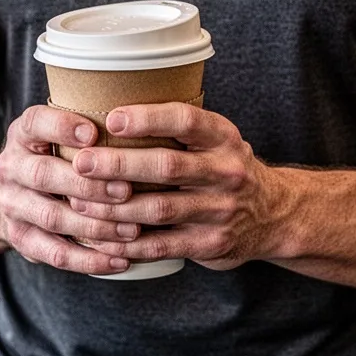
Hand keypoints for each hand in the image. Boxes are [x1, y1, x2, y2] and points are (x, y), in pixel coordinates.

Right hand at [0, 105, 140, 274]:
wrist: (16, 193)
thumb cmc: (56, 156)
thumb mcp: (62, 133)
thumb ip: (92, 128)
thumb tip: (150, 120)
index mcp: (23, 134)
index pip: (36, 123)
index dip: (62, 127)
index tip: (94, 133)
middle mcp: (11, 167)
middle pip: (44, 175)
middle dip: (88, 184)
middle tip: (127, 190)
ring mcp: (13, 205)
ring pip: (53, 217)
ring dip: (96, 226)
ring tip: (132, 230)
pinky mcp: (21, 239)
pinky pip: (55, 254)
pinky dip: (90, 260)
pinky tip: (120, 260)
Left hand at [66, 103, 282, 270]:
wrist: (275, 214)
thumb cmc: (224, 167)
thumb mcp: (215, 139)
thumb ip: (176, 128)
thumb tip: (107, 110)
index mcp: (223, 138)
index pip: (186, 121)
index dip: (148, 119)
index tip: (111, 119)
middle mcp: (226, 172)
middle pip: (167, 166)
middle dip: (119, 164)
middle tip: (82, 162)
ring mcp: (221, 210)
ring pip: (160, 209)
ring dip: (115, 207)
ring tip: (80, 202)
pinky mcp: (211, 244)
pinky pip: (163, 245)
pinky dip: (129, 242)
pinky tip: (102, 238)